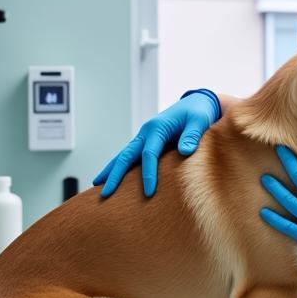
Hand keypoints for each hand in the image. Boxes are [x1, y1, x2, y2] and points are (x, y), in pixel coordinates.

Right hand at [92, 89, 219, 197]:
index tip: (149, 193)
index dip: (148, 174)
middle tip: (105, 194)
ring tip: (97, 185)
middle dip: (115, 175)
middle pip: (126, 155)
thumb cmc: (198, 113)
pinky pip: (130, 155)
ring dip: (110, 170)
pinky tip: (111, 177)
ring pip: (123, 155)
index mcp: (157, 127)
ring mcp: (144, 137)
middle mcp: (146, 132)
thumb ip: (192, 136)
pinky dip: (119, 166)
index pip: (149, 154)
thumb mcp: (199, 122)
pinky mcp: (146, 142)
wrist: (196, 103)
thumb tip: (185, 151)